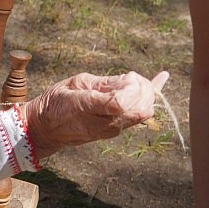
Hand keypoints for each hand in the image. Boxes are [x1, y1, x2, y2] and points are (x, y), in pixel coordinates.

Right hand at [23, 71, 168, 157]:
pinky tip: (161, 77)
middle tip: (128, 78)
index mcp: (90, 108)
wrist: (47, 128)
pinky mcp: (115, 130)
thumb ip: (103, 84)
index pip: (123, 102)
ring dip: (146, 92)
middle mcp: (105, 123)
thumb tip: (129, 82)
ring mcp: (112, 129)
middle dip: (143, 87)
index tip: (125, 77)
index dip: (131, 86)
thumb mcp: (75, 85)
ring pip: (144, 112)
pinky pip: (139, 116)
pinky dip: (151, 96)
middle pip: (141, 108)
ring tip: (131, 83)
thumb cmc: (57, 102)